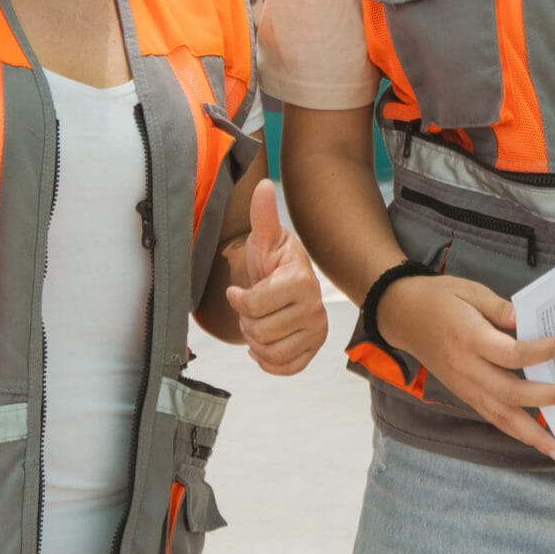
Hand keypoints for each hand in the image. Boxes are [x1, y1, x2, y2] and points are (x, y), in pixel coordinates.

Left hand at [225, 180, 326, 375]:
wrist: (288, 279)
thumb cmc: (272, 259)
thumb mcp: (265, 238)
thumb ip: (262, 215)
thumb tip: (263, 185)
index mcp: (300, 280)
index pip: (253, 306)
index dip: (238, 300)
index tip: (238, 290)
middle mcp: (314, 308)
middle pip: (260, 332)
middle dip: (247, 321)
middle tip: (251, 308)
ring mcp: (317, 331)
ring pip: (271, 352)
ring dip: (256, 341)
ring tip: (258, 323)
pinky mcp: (314, 349)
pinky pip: (288, 368)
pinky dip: (270, 363)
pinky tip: (264, 346)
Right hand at [376, 273, 554, 462]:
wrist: (401, 315)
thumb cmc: (438, 298)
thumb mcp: (469, 290)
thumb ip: (499, 307)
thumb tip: (526, 320)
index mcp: (468, 338)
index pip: (509, 353)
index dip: (537, 350)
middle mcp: (467, 369)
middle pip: (511, 392)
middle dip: (548, 398)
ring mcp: (465, 386)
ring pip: (502, 417)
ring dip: (534, 435)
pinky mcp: (464, 394)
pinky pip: (493, 417)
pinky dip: (516, 431)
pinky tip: (538, 441)